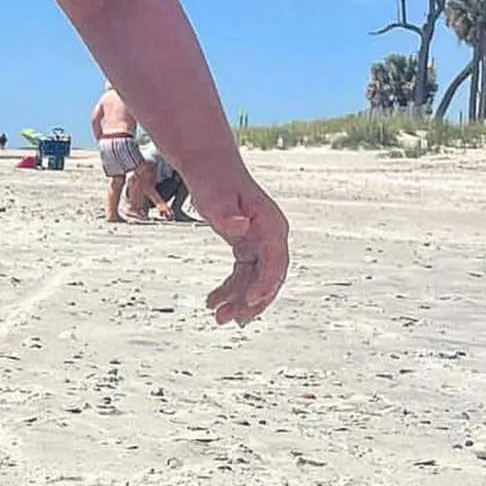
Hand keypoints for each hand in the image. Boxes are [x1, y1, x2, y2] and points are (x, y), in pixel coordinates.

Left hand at [193, 172, 289, 325]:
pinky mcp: (247, 246)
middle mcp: (271, 235)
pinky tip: (214, 301)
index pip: (276, 261)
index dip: (266, 284)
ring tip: (218, 317)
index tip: (249, 301)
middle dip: (251, 301)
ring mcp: (260, 242)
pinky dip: (231, 289)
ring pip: (255, 280)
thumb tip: (239, 227)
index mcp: (271, 224)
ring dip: (239, 300)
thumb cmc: (214, 180)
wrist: (209, 167)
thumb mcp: (216, 196)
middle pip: (268, 277)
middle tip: (229, 319)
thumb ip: (226, 213)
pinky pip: (243, 274)